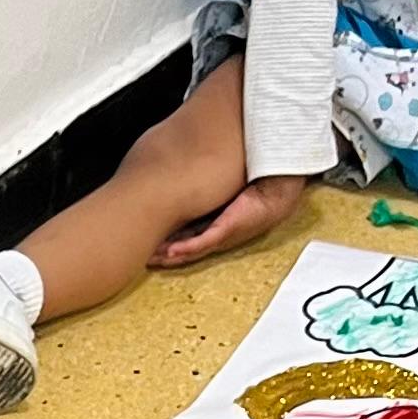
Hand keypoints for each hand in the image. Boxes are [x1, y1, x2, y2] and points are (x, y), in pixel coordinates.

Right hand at [151, 172, 311, 270]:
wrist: (277, 180)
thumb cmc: (254, 179)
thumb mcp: (222, 180)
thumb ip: (204, 176)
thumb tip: (186, 161)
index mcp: (213, 220)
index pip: (183, 231)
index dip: (164, 235)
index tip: (146, 236)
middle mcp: (216, 231)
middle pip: (182, 246)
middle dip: (160, 251)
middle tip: (140, 254)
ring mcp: (221, 233)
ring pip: (189, 249)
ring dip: (169, 255)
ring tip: (150, 257)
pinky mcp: (227, 229)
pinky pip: (203, 242)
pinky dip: (186, 248)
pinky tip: (171, 251)